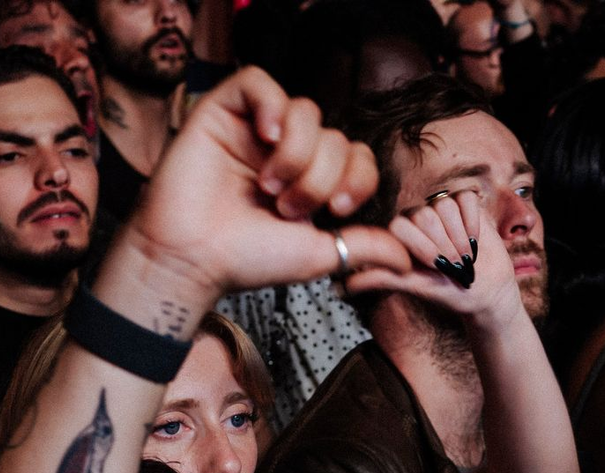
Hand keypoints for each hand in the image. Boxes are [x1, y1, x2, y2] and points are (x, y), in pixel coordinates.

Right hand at [117, 67, 407, 306]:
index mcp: (315, 181)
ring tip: (271, 188)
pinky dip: (272, 105)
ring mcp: (257, 131)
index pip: (358, 156)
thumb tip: (409, 260)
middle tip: (288, 209)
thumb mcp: (322, 254)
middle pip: (335, 136)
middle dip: (321, 179)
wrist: (195, 258)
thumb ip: (366, 247)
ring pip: (306, 111)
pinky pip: (260, 81)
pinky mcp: (224, 112)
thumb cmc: (251, 258)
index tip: (338, 211)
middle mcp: (289, 152)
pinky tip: (268, 136)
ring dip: (299, 154)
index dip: (358, 178)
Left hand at [344, 190, 525, 330]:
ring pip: (445, 206)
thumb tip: (340, 287)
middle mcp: (419, 215)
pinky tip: (476, 238)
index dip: (422, 247)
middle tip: (453, 264)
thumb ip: (381, 278)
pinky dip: (473, 221)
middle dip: (444, 246)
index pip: (402, 225)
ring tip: (465, 254)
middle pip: (425, 215)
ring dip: (460, 237)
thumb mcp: (415, 286)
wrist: (485, 291)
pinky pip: (465, 199)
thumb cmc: (448, 291)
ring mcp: (442, 206)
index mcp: (402, 232)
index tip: (435, 267)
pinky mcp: (466, 201)